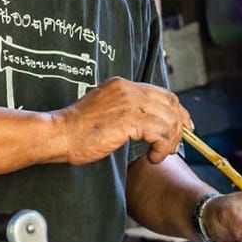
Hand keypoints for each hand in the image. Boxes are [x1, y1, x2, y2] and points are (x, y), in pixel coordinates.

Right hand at [53, 77, 191, 164]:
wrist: (57, 134)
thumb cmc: (78, 130)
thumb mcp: (107, 112)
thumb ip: (128, 111)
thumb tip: (152, 123)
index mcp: (123, 85)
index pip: (163, 93)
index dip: (178, 111)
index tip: (184, 127)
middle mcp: (128, 89)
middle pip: (171, 104)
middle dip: (180, 126)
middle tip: (175, 146)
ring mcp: (129, 102)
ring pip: (169, 119)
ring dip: (171, 140)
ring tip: (160, 154)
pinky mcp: (128, 119)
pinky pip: (160, 132)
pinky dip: (162, 147)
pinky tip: (153, 157)